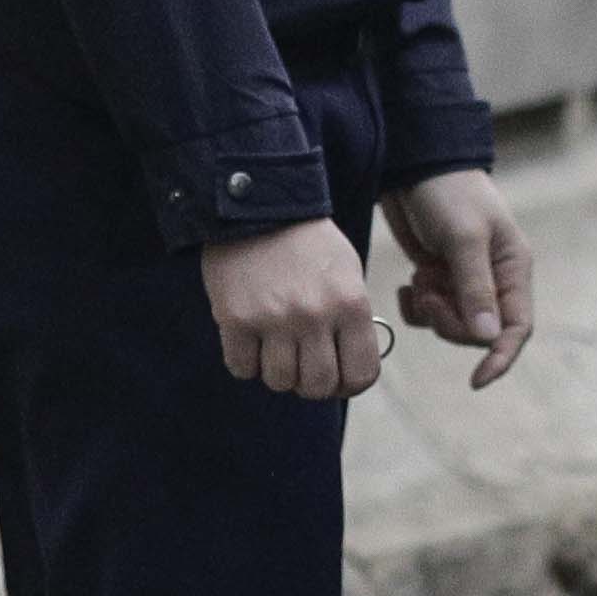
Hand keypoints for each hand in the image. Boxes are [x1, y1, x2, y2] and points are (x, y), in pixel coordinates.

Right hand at [203, 217, 383, 399]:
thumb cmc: (310, 245)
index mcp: (351, 304)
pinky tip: (250, 339)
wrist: (261, 208)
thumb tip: (349, 368)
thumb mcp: (348, 274)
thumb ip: (352, 320)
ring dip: (276, 371)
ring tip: (275, 345)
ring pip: (279, 382)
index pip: (361, 374)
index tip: (337, 376)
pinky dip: (246, 362)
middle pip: (318, 387)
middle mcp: (315, 316)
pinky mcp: (236, 319)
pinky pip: (242, 369)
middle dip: (311, 383)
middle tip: (303, 364)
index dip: (349, 384)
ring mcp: (274, 320)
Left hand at [388, 169, 539, 386]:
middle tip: (428, 295)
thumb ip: (475, 288)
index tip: (476, 380)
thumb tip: (487, 337)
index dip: (501, 357)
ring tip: (418, 281)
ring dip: (430, 311)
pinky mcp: (438, 276)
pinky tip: (407, 284)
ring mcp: (464, 279)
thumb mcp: (464, 238)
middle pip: (478, 330)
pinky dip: (416, 306)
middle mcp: (494, 278)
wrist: (414, 165)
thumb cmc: (449, 194)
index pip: (517, 327)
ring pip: (451, 324)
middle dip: (450, 322)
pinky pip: (429, 312)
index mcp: (513, 268)